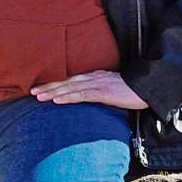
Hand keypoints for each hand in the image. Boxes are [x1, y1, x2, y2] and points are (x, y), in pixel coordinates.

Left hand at [31, 70, 148, 109]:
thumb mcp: (115, 92)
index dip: (56, 84)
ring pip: (70, 87)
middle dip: (49, 86)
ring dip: (53, 91)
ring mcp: (98, 84)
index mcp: (96, 77)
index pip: (72, 80)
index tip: (41, 89)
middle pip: (67, 82)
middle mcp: (94, 78)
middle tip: (32, 92)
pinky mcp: (103, 92)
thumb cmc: (134, 91)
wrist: (150, 87)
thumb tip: (92, 104)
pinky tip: (57, 100)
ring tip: (38, 96)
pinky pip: (82, 95)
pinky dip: (68, 97)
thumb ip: (102, 95)